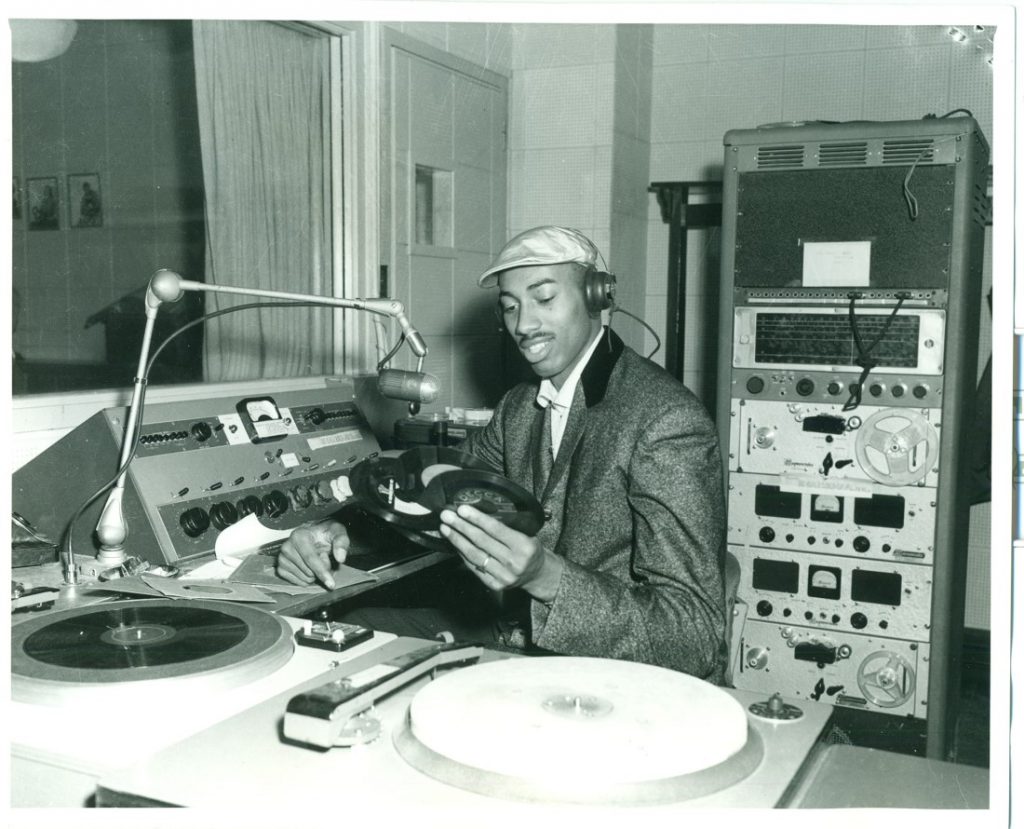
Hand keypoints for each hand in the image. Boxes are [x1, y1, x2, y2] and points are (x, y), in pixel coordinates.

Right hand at [277, 520, 348, 588]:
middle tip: (323, 556)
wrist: (314, 535)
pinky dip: (306, 579)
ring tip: (315, 560)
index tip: (331, 584)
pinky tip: (308, 567)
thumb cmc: (325, 533)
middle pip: (309, 571)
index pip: (311, 559)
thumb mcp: (337, 532)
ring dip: (315, 574)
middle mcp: (287, 547)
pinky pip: (297, 582)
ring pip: (305, 578)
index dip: (322, 572)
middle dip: (321, 570)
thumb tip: (340, 558)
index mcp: (299, 536)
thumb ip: (341, 542)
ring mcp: (282, 558)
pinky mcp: (280, 568)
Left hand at [439, 505, 563, 602]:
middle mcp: (513, 562)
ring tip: (445, 528)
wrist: (537, 574)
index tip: (461, 509)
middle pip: (481, 541)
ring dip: (457, 540)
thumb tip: (478, 512)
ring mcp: (503, 575)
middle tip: (446, 516)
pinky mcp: (495, 585)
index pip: (496, 529)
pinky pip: (474, 567)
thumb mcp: (527, 533)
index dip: (477, 519)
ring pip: (474, 555)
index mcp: (524, 545)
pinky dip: (462, 554)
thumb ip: (507, 526)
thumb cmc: (529, 548)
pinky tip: (454, 543)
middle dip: (461, 527)